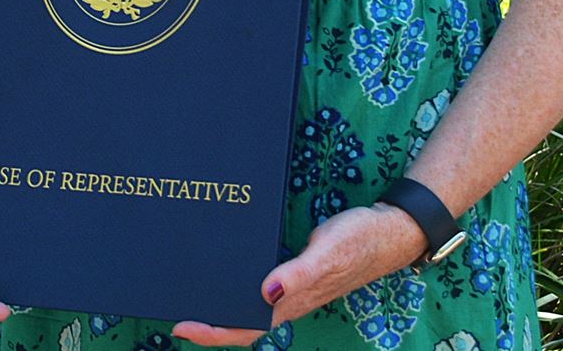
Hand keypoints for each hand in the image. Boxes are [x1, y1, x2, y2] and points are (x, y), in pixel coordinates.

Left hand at [172, 202, 425, 344]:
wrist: (390, 230)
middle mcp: (289, 298)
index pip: (247, 328)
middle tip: (172, 305)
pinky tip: (224, 265)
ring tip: (189, 289)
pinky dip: (238, 280)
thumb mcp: (329, 253)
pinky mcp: (297, 270)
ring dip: (221, 301)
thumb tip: (266, 293)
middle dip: (209, 319)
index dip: (214, 332)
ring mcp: (294, 286)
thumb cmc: (360, 241)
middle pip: (242, 319)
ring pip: (250, 303)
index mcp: (293, 301)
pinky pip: (261, 283)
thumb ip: (300, 274)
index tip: (181, 327)